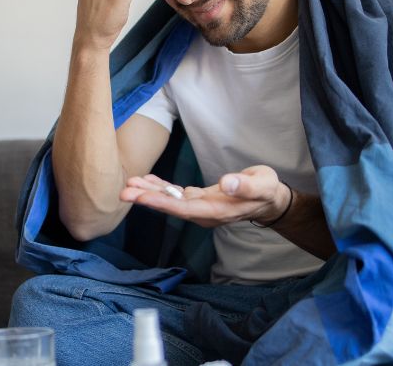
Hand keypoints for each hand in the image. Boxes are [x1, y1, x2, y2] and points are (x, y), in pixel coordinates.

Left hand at [119, 166, 290, 227]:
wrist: (268, 199)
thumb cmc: (266, 191)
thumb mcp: (262, 185)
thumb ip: (245, 186)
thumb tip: (226, 183)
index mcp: (216, 210)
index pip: (183, 208)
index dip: (161, 203)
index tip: (140, 198)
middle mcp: (204, 212)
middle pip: (171, 207)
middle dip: (147, 199)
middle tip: (123, 192)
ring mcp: (200, 206)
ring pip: (170, 200)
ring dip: (150, 193)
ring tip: (129, 184)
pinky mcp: (199, 198)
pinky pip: (175, 194)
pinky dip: (161, 187)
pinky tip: (147, 180)